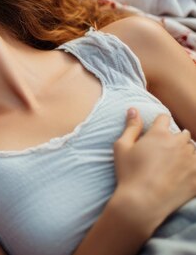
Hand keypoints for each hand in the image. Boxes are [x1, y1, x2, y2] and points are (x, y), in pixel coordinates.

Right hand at [112, 108, 195, 233]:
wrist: (143, 201)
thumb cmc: (128, 173)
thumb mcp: (121, 147)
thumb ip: (131, 127)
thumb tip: (134, 109)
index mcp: (159, 134)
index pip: (164, 118)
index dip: (159, 123)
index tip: (155, 132)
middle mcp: (178, 143)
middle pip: (182, 133)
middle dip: (175, 138)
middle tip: (164, 151)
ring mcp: (191, 160)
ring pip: (192, 149)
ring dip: (185, 152)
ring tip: (173, 164)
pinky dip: (192, 167)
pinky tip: (182, 174)